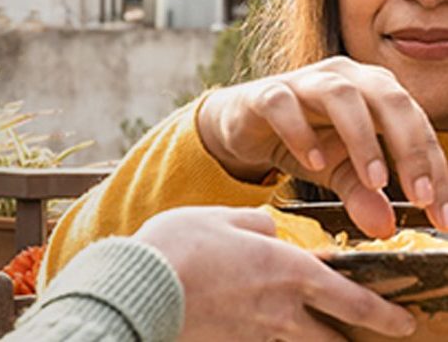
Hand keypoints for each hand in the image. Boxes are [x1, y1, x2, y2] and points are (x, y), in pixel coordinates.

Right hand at [133, 206, 415, 341]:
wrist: (143, 286)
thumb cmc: (181, 244)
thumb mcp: (221, 216)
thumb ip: (255, 221)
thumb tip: (269, 228)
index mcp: (285, 270)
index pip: (350, 299)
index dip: (381, 313)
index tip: (402, 321)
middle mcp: (280, 308)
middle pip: (332, 337)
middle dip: (354, 339)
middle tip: (368, 337)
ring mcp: (256, 333)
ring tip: (320, 334)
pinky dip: (276, 340)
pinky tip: (267, 329)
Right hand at [198, 56, 447, 237]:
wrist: (245, 124)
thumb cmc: (301, 137)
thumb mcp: (337, 170)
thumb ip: (362, 192)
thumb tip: (385, 228)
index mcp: (373, 91)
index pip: (415, 123)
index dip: (433, 167)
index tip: (441, 213)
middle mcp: (344, 78)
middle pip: (389, 98)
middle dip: (410, 147)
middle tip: (419, 195)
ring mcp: (304, 81)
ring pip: (342, 96)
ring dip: (362, 139)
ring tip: (373, 181)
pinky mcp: (267, 93)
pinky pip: (285, 104)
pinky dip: (301, 133)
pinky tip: (312, 163)